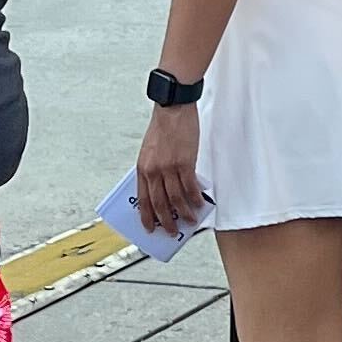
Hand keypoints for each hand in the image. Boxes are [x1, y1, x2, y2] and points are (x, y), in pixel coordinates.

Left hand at [135, 100, 206, 235]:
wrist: (173, 110)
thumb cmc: (163, 127)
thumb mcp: (150, 151)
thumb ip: (154, 170)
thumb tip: (165, 189)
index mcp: (142, 169)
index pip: (143, 199)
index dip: (147, 216)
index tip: (150, 227)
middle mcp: (154, 171)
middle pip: (160, 203)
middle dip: (167, 221)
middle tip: (172, 231)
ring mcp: (169, 168)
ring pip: (176, 199)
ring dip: (184, 213)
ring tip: (190, 221)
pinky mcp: (185, 163)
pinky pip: (190, 187)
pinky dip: (195, 198)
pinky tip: (199, 204)